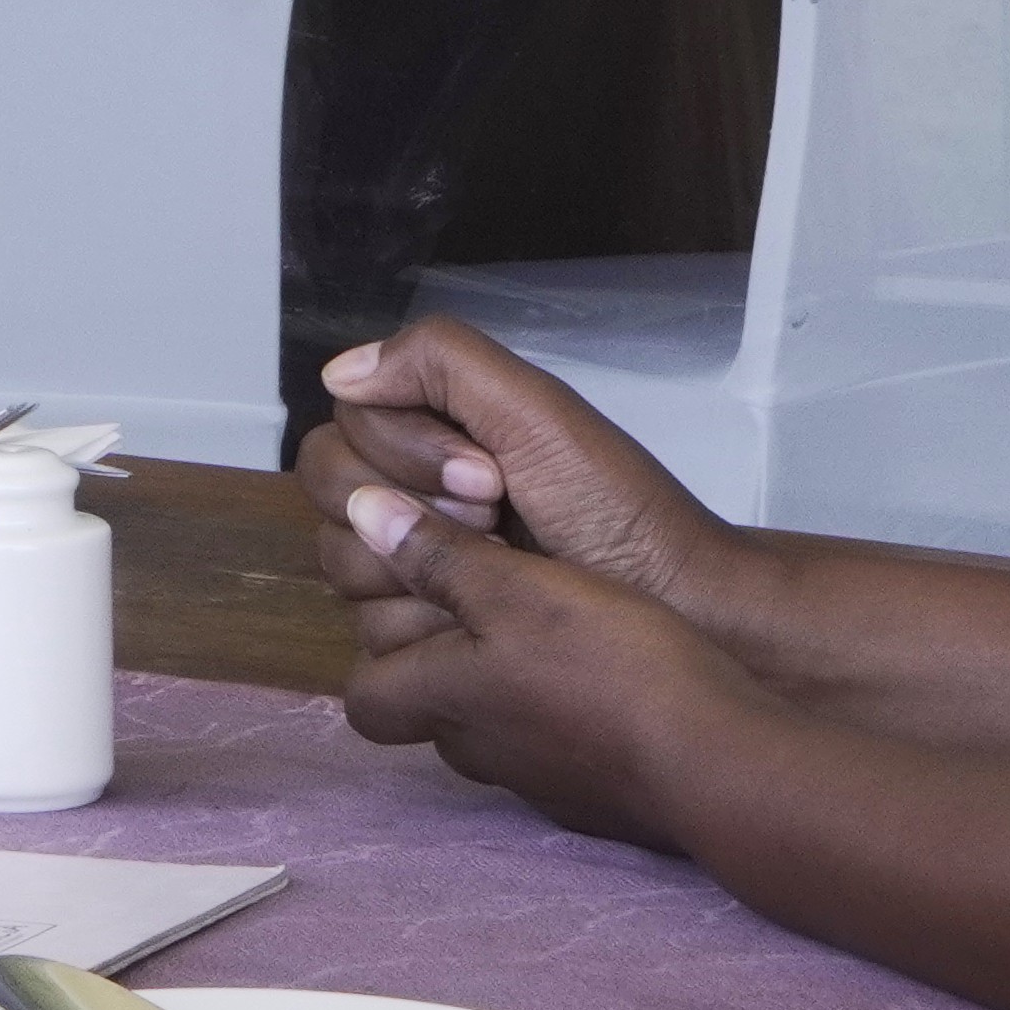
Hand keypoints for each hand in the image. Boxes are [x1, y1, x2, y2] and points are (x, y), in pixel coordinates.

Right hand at [294, 316, 754, 659]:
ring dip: (423, 571)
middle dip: (418, 509)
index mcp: (429, 438)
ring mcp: (411, 578)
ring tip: (501, 577)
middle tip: (500, 519)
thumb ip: (438, 361)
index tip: (488, 472)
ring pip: (342, 567)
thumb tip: (336, 373)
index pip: (342, 429)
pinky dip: (428, 627)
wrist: (677, 611)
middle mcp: (407, 503)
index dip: (404, 452)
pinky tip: (481, 629)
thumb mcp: (537, 412)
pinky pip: (369, 637)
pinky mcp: (421, 647)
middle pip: (331, 497)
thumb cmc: (617, 511)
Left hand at [329, 486, 767, 852]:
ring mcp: (538, 783)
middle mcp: (479, 754)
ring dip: (510, 686)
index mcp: (444, 703)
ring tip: (554, 631)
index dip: (376, 660)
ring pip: (495, 730)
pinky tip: (608, 678)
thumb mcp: (518, 585)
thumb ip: (438, 554)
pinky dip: (567, 716)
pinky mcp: (594, 797)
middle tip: (486, 605)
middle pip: (432, 713)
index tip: (408, 610)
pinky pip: (559, 752)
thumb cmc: (609, 664)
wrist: (714, 759)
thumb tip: (360, 512)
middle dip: (446, 663)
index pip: (366, 701)